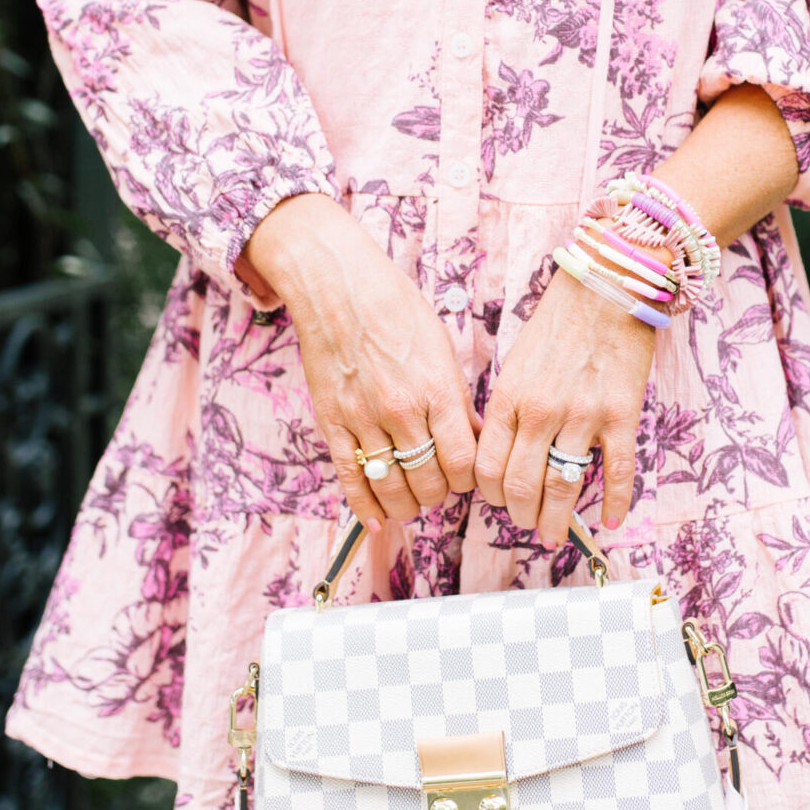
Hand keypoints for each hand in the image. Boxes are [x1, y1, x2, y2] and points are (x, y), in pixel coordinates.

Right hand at [242, 194, 478, 529]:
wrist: (338, 288)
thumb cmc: (397, 311)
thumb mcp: (442, 349)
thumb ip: (459, 400)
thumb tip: (477, 440)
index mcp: (437, 390)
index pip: (464, 461)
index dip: (470, 478)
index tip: (466, 473)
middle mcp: (402, 410)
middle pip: (430, 481)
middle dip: (440, 492)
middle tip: (439, 485)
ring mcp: (363, 419)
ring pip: (391, 488)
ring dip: (408, 504)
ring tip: (413, 500)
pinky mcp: (332, 424)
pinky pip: (349, 479)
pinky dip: (365, 507)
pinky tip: (377, 520)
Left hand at [476, 267, 653, 549]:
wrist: (608, 288)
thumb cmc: (558, 324)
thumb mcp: (516, 364)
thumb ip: (508, 410)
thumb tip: (504, 455)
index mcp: (508, 398)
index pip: (486, 468)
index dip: (489, 495)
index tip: (499, 501)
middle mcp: (541, 412)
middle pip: (520, 486)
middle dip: (520, 515)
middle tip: (528, 524)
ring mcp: (582, 416)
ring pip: (562, 487)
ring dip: (556, 520)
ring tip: (555, 535)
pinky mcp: (621, 415)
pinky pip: (618, 472)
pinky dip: (614, 502)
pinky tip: (610, 521)